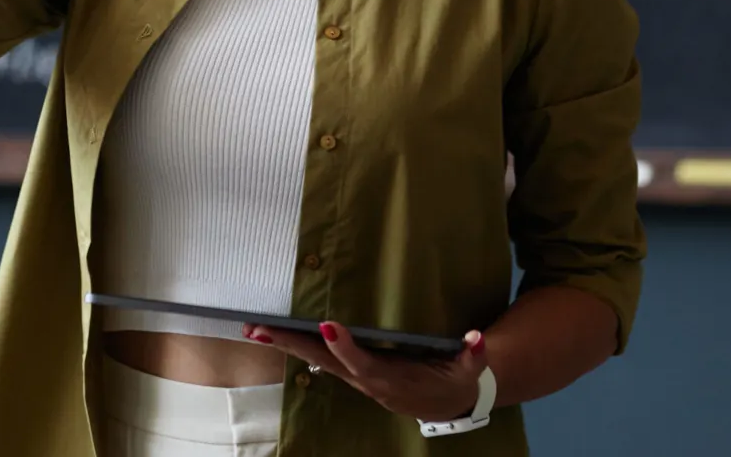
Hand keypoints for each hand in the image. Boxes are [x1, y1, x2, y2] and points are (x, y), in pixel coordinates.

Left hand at [243, 321, 487, 421]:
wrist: (448, 403)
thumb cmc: (456, 381)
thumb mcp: (469, 371)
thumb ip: (473, 355)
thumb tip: (477, 339)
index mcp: (393, 379)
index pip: (365, 364)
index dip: (347, 348)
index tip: (328, 326)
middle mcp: (367, 381)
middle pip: (324, 363)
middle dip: (292, 346)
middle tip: (258, 330)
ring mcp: (357, 378)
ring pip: (316, 361)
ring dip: (285, 346)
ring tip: (253, 330)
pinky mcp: (352, 372)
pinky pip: (320, 359)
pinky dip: (297, 347)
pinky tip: (274, 336)